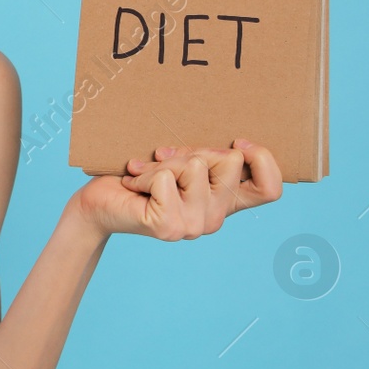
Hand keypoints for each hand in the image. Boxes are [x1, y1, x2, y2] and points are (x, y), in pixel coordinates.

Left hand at [73, 139, 283, 240]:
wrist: (98, 204)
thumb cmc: (139, 178)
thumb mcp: (180, 162)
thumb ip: (206, 158)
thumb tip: (233, 146)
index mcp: (222, 202)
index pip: (271, 189)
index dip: (264, 159)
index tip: (237, 142)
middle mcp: (214, 219)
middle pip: (228, 160)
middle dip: (192, 149)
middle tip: (164, 160)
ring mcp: (193, 226)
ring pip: (194, 165)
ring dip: (162, 162)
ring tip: (144, 174)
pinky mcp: (168, 225)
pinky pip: (166, 177)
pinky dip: (145, 173)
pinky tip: (134, 186)